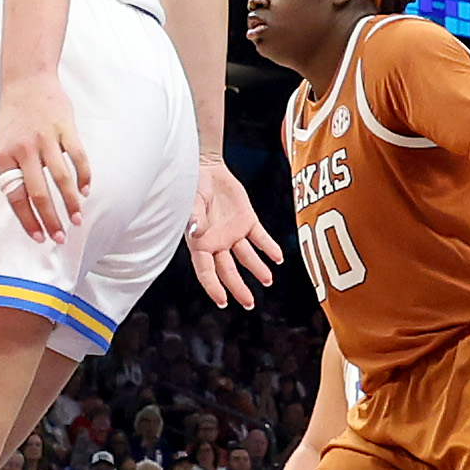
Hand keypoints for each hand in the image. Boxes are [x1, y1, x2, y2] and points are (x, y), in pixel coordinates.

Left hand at [0, 73, 90, 242]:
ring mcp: (45, 138)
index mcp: (3, 156)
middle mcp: (23, 149)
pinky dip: (83, 176)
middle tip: (60, 238)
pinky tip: (85, 191)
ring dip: (70, 203)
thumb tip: (29, 205)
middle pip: (39, 193)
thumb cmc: (13, 118)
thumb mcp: (2, 144)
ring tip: (77, 220)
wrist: (26, 80)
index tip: (39, 237)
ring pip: (61, 178)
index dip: (28, 220)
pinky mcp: (65, 127)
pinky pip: (78, 157)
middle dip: (51, 220)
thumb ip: (13, 171)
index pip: (16, 197)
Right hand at [185, 160, 279, 308]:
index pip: (206, 271)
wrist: (206, 166)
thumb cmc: (192, 185)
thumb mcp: (191, 201)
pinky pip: (260, 238)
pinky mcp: (247, 221)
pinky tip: (278, 258)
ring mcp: (233, 233)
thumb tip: (196, 233)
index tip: (223, 301)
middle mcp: (217, 243)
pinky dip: (269, 247)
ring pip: (247, 257)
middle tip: (249, 303)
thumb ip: (194, 217)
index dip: (213, 287)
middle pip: (228, 271)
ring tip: (268, 280)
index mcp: (200, 243)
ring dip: (258, 269)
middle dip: (238, 288)